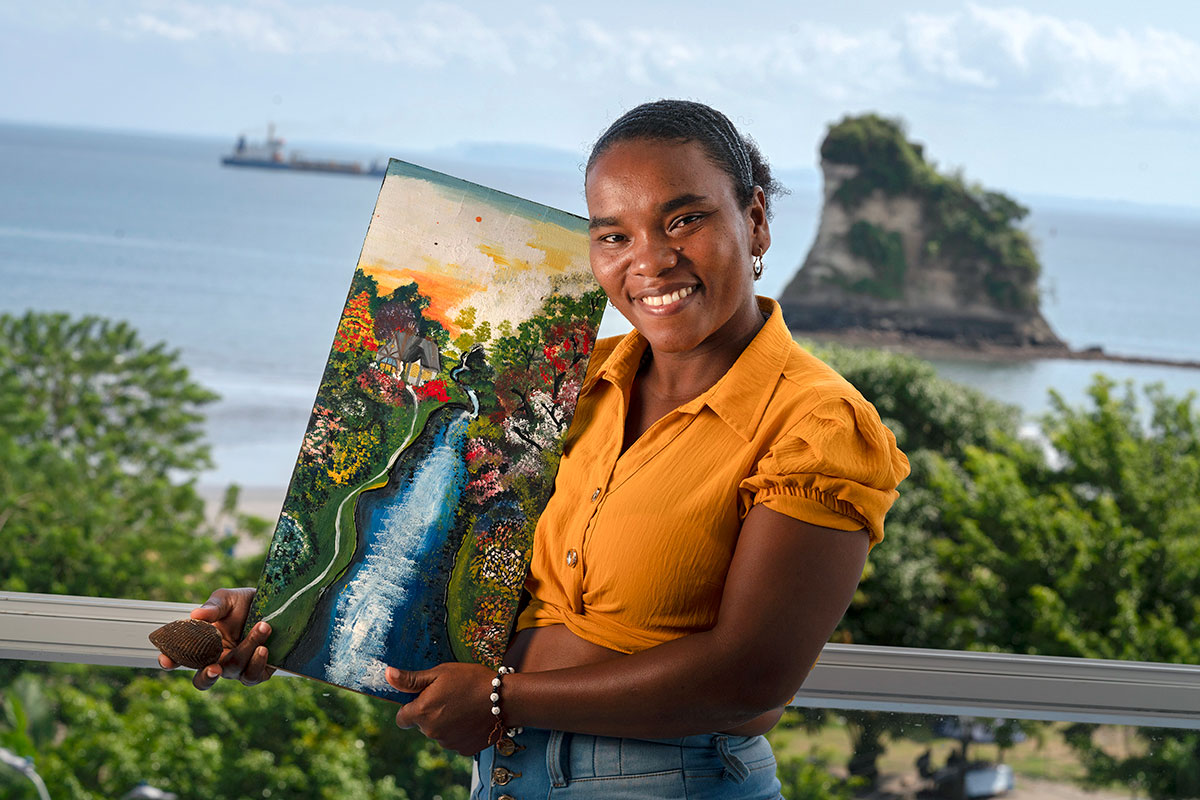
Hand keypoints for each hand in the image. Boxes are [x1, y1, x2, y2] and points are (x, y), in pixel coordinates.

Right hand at [156, 587, 274, 689]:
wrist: (275, 604)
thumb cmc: (244, 603)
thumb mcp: (227, 598)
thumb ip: (212, 607)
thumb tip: (195, 615)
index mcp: (201, 645)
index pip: (180, 658)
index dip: (170, 661)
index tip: (167, 659)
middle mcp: (217, 661)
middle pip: (204, 679)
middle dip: (207, 676)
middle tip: (213, 667)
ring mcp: (237, 669)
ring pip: (234, 670)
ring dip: (246, 650)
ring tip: (262, 627)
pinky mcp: (258, 671)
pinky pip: (253, 676)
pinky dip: (258, 663)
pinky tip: (264, 648)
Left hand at [386, 663, 498, 755]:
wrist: (505, 699)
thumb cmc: (471, 680)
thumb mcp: (440, 673)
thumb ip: (411, 679)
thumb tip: (388, 674)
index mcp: (422, 712)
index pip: (402, 719)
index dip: (410, 708)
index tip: (424, 698)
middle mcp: (432, 732)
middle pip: (422, 725)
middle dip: (431, 713)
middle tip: (450, 696)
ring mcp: (448, 743)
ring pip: (439, 733)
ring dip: (446, 722)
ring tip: (464, 706)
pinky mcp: (464, 749)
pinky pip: (455, 740)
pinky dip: (460, 731)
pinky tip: (472, 718)